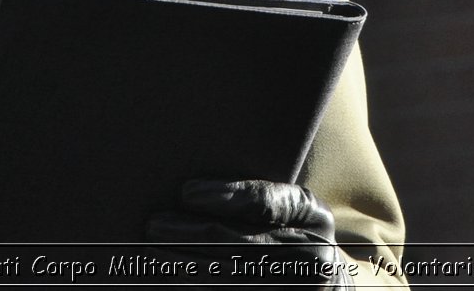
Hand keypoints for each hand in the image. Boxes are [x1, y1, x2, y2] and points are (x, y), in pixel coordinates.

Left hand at [147, 180, 351, 287]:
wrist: (325, 284)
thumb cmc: (300, 234)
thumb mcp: (302, 208)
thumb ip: (269, 196)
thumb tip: (199, 192)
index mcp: (313, 222)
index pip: (265, 206)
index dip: (226, 197)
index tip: (185, 193)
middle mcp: (308, 261)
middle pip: (239, 245)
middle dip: (191, 235)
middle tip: (154, 225)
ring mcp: (288, 289)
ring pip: (228, 278)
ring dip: (184, 266)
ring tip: (148, 252)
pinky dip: (192, 286)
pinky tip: (169, 279)